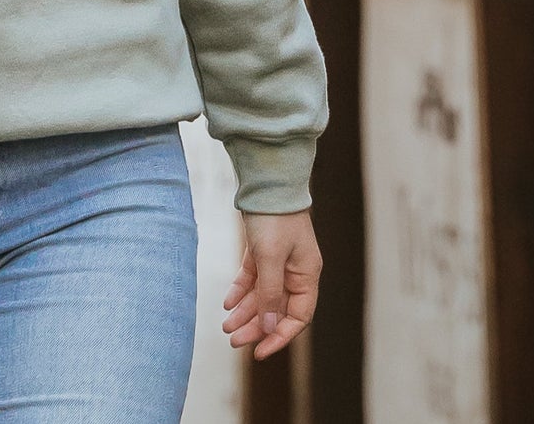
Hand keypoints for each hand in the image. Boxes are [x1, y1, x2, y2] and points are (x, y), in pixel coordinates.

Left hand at [223, 209, 321, 359]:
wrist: (265, 181)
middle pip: (276, 308)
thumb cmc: (274, 218)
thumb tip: (270, 329)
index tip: (259, 352)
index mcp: (307, 275)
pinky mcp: (263, 248)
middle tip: (233, 341)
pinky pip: (253, 277)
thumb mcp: (270, 258)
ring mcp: (279, 260)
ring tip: (226, 326)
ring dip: (245, 311)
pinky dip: (241, 290)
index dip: (279, 336)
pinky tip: (228, 303)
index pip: (297, 317)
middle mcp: (295, 271)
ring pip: (262, 294)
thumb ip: (270, 294)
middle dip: (256, 326)